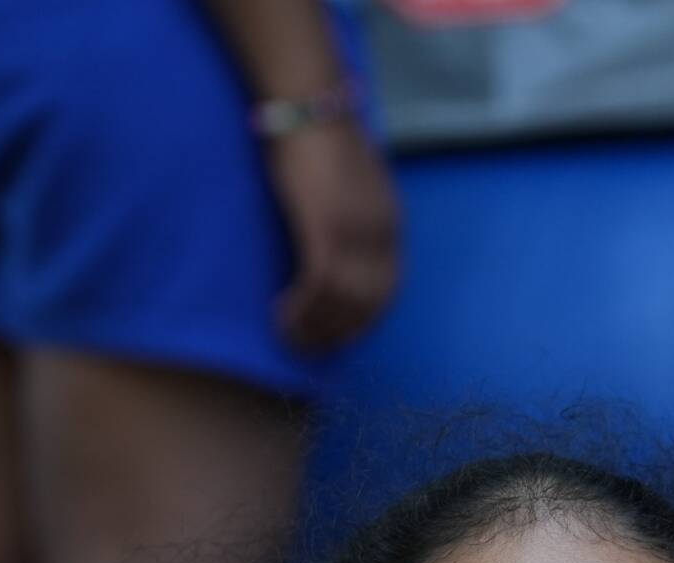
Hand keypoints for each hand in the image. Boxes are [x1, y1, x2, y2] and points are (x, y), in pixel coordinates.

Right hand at [262, 121, 398, 350]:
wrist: (309, 104)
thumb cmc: (319, 139)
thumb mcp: (350, 185)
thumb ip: (353, 215)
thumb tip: (339, 244)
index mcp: (391, 225)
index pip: (387, 289)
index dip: (362, 319)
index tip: (338, 334)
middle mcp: (383, 235)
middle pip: (370, 305)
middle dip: (340, 333)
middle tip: (310, 347)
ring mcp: (357, 234)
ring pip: (344, 303)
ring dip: (316, 328)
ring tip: (290, 337)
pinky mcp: (327, 229)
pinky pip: (321, 287)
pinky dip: (303, 311)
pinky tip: (282, 317)